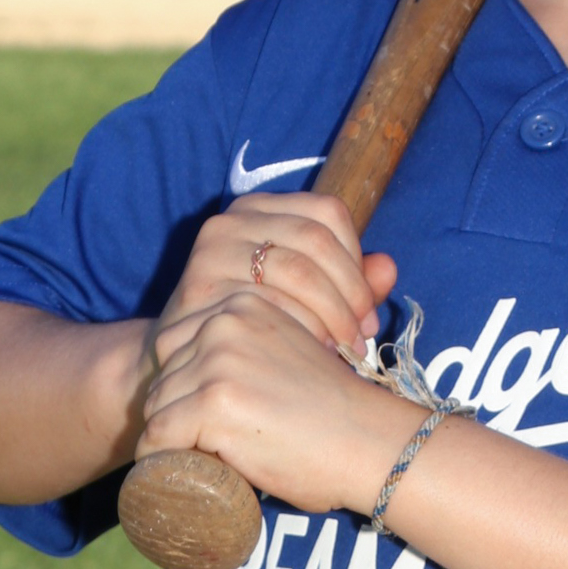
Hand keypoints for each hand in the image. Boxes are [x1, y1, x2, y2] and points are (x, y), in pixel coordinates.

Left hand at [137, 287, 417, 519]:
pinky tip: (180, 475)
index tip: (201, 416)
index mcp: (243, 304)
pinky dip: (160, 461)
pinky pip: (158, 437)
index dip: (184, 384)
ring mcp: (218, 363)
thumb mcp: (293, 350)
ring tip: (200, 461)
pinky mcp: (213, 404)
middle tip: (203, 445)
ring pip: (158, 406)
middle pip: (163, 373)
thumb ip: (258, 341)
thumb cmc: (338, 410)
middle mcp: (225, 323)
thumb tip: (245, 358)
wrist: (372, 443)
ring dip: (171, 438)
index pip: (175, 342)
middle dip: (176, 411)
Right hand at [148, 191, 397, 380]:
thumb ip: (350, 282)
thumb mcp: (306, 297)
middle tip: (361, 338)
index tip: (367, 311)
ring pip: (297, 271)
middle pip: (316, 241)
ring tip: (342, 351)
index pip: (328, 212)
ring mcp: (211, 251)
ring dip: (330, 316)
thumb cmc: (254, 326)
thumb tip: (389, 268)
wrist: (179, 360)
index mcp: (261, 208)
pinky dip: (299, 331)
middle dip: (350, 295)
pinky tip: (307, 356)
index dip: (357, 260)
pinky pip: (268, 305)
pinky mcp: (198, 288)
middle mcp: (231, 220)